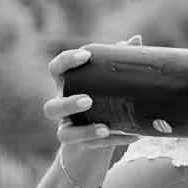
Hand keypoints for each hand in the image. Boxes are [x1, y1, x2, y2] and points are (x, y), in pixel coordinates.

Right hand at [43, 37, 141, 165]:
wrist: (97, 141)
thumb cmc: (102, 101)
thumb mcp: (108, 82)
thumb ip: (116, 61)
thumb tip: (135, 39)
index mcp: (68, 86)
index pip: (56, 69)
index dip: (67, 61)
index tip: (86, 55)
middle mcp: (62, 109)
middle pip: (52, 108)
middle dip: (68, 104)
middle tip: (88, 100)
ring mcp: (69, 130)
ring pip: (64, 134)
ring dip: (84, 131)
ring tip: (105, 127)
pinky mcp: (81, 147)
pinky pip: (91, 148)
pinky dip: (111, 141)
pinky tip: (131, 136)